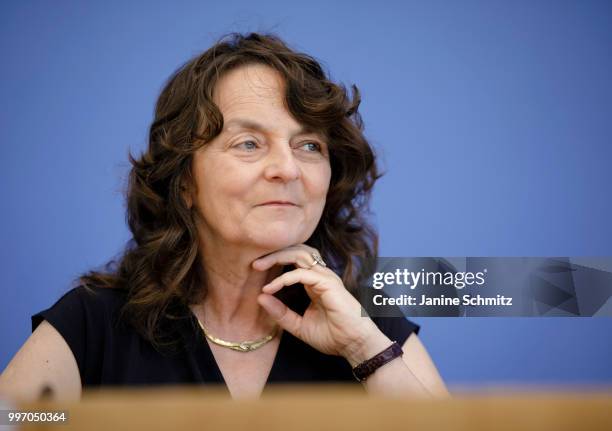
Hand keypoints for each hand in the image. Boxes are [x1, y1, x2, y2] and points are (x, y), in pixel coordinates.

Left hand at [253, 244, 390, 364]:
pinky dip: (284, 278)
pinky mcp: (328, 283)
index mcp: (315, 282)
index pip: (294, 260)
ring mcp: (326, 277)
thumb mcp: (299, 326)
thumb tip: (260, 298)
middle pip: (296, 251)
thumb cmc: (333, 336)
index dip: (275, 261)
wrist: (354, 345)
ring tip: (258, 266)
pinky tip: (271, 287)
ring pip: (299, 255)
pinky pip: (302, 273)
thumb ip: (281, 313)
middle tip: (254, 263)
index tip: (256, 271)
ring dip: (277, 258)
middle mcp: (321, 275)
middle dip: (274, 253)